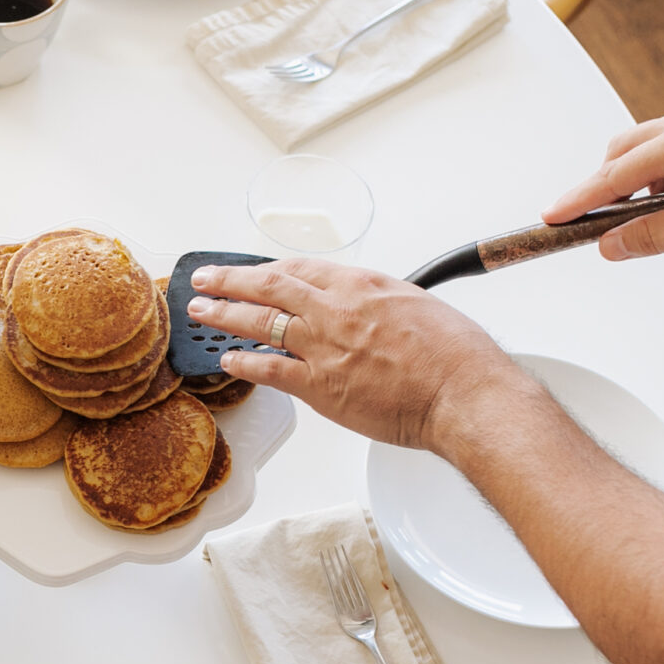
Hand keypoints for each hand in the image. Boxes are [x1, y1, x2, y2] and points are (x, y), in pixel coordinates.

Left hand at [187, 259, 528, 451]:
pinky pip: (269, 370)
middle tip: (205, 278)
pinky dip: (244, 364)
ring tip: (200, 311)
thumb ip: (380, 303)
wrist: (463, 393)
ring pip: (260, 323)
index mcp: (362, 285)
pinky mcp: (321, 386)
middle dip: (230, 280)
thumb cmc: (455, 355)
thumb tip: (365, 308)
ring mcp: (324, 348)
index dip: (268, 270)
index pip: (301, 270)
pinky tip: (226, 361)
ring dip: (224, 315)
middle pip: (270, 287)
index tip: (252, 271)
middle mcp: (336, 310)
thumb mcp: (418, 305)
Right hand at [542, 104, 663, 259]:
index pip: (614, 174)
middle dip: (606, 191)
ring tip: (651, 225)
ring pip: (649, 155)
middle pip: (624, 155)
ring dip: (638, 189)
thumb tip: (611, 245)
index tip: (551, 217)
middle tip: (598, 228)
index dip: (579, 200)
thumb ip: (648, 236)